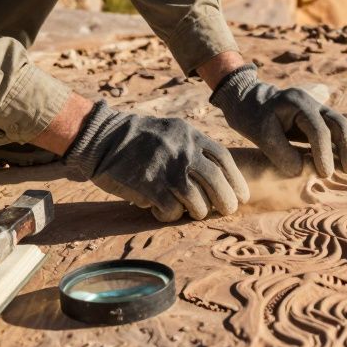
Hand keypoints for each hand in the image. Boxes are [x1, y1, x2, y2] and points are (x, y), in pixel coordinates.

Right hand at [62, 100, 249, 221]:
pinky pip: (171, 211)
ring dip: (197, 211)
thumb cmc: (140, 137)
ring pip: (198, 203)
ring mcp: (168, 170)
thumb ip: (195, 147)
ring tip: (189, 210)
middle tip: (225, 211)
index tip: (241, 196)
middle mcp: (184, 152)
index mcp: (192, 136)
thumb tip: (218, 174)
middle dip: (226, 202)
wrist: (104, 137)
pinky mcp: (151, 187)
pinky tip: (161, 210)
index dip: (237, 181)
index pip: (224, 160)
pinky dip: (169, 215)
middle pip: (217, 184)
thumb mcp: (173, 131)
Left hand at [210, 64, 346, 177]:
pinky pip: (338, 131)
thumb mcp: (259, 134)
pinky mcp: (319, 118)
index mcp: (297, 103)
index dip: (324, 153)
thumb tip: (304, 170)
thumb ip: (281, 153)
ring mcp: (319, 108)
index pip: (318, 129)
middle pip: (339, 124)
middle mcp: (313, 102)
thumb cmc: (251, 117)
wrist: (247, 99)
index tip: (325, 174)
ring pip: (344, 126)